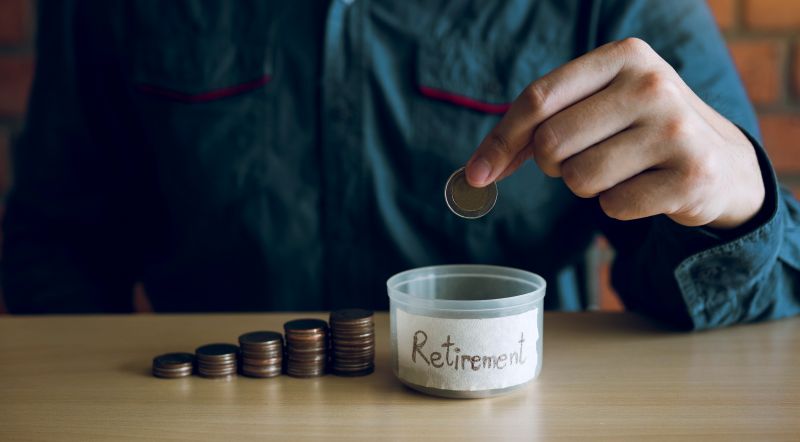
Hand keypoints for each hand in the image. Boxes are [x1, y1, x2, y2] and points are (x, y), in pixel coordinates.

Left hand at [465, 38, 763, 228]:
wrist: (719, 160)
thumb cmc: (637, 129)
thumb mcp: (596, 105)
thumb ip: (537, 125)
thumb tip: (477, 172)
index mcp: (623, 56)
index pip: (539, 98)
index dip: (502, 140)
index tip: (479, 173)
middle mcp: (652, 85)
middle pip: (551, 143)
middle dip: (553, 164)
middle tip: (584, 157)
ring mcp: (675, 130)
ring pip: (579, 179)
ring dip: (587, 186)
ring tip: (620, 170)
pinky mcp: (690, 177)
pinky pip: (613, 207)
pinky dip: (617, 205)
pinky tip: (645, 187)